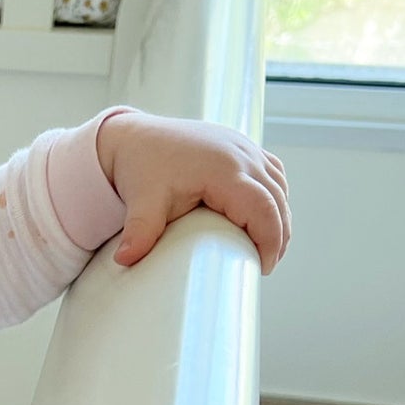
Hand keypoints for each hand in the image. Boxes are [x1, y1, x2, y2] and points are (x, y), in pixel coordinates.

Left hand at [96, 111, 290, 274]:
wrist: (134, 136)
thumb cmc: (141, 165)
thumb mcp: (142, 200)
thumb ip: (140, 231)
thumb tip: (125, 260)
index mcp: (224, 169)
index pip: (264, 208)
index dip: (270, 240)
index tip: (263, 267)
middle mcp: (241, 154)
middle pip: (277, 199)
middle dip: (278, 235)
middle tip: (265, 265)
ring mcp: (244, 148)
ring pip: (279, 185)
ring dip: (279, 216)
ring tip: (268, 247)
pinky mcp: (241, 147)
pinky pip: (271, 172)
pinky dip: (274, 195)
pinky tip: (265, 216)